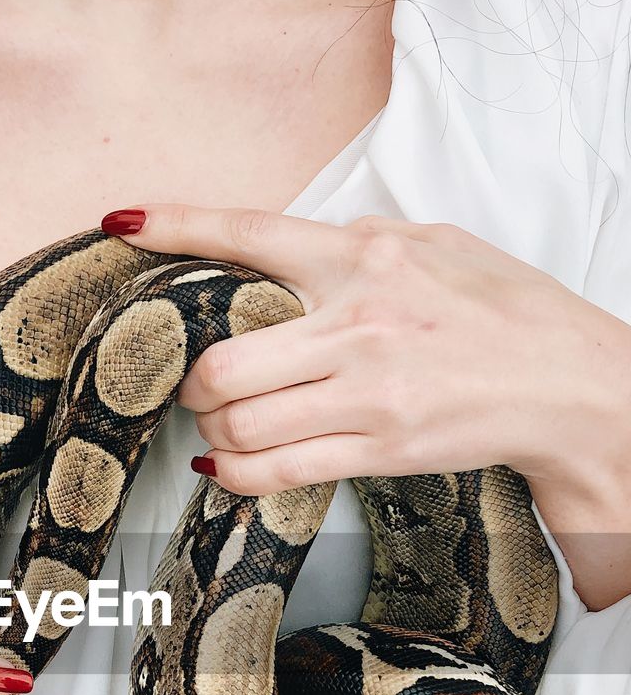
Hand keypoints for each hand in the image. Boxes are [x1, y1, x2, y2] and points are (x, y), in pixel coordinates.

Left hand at [102, 205, 630, 504]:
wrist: (569, 384)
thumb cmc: (500, 310)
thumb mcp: (432, 245)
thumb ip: (354, 245)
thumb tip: (285, 249)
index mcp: (366, 258)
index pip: (251, 234)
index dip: (177, 226)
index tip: (126, 222)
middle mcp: (359, 324)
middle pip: (222, 363)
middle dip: (190, 380)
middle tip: (195, 382)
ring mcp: (367, 395)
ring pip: (239, 424)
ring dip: (210, 428)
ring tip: (218, 423)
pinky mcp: (379, 450)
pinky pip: (274, 472)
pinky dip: (230, 473)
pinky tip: (222, 464)